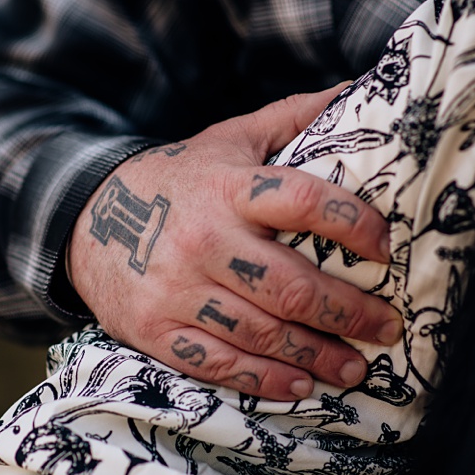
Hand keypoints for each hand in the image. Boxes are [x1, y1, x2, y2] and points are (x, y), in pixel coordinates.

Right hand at [67, 84, 402, 400]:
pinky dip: (264, 379)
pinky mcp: (155, 328)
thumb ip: (292, 118)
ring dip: (317, 354)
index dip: (353, 224)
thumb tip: (358, 90)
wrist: (88, 218)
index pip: (303, 201)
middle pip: (289, 285)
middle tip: (386, 325)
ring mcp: (176, 288)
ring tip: (357, 367)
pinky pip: (218, 362)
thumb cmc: (178, 180)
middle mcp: (204, 239)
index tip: (386, 247)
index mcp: (228, 187)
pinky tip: (300, 384)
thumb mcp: (228, 139)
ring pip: (261, 331)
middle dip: (349, 311)